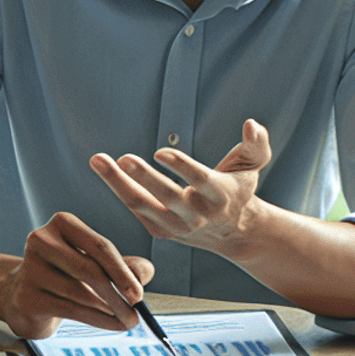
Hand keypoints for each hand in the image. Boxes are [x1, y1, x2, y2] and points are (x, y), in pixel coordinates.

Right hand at [0, 212, 153, 339]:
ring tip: (127, 320)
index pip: (99, 246)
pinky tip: (111, 324)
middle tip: (136, 312)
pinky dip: (97, 320)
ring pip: (80, 293)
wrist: (25, 296)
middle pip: (89, 269)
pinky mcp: (27, 296)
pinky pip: (71, 310)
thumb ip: (125, 265)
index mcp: (62, 224)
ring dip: (110, 310)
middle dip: (117, 294)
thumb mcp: (97, 264)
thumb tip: (144, 273)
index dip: (122, 272)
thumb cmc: (67, 275)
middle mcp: (42, 240)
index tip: (138, 295)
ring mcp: (31, 269)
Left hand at [91, 118, 271, 255]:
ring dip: (117, 183)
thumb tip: (250, 124)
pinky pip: (136, 210)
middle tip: (121, 158)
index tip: (159, 152)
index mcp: (220, 195)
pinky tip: (105, 170)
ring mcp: (177, 227)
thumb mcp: (253, 166)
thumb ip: (256, 144)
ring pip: (143, 205)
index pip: (199, 181)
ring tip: (98, 160)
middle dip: (142, 177)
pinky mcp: (160, 231)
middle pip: (166, 196)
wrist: (233, 231)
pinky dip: (120, 191)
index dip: (181, 167)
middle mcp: (198, 214)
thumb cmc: (239, 189)